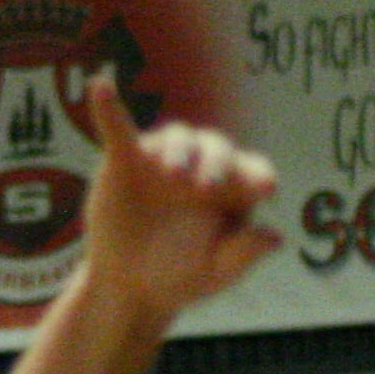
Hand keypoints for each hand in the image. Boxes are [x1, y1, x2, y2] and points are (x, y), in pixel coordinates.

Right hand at [77, 76, 279, 321]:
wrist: (129, 287)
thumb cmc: (179, 278)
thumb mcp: (214, 273)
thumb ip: (242, 253)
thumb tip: (275, 237)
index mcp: (233, 190)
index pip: (254, 170)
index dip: (259, 176)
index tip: (264, 189)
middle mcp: (201, 166)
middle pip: (215, 146)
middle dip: (214, 162)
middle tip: (204, 187)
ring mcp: (161, 160)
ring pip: (176, 137)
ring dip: (177, 150)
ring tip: (169, 173)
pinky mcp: (124, 161)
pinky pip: (118, 130)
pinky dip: (109, 109)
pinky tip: (99, 86)